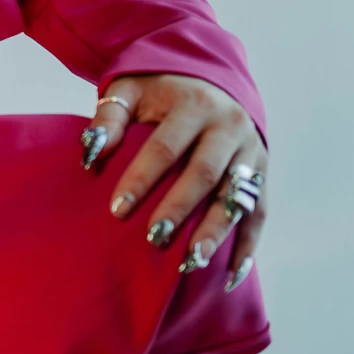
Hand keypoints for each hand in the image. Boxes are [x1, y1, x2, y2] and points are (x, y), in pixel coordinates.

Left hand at [80, 74, 267, 288]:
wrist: (209, 80)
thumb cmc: (160, 92)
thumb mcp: (130, 91)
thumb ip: (109, 118)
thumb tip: (90, 153)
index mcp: (194, 106)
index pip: (165, 147)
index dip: (142, 179)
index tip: (117, 210)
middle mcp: (228, 127)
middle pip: (204, 174)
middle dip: (179, 208)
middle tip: (154, 239)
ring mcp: (250, 151)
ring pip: (236, 197)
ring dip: (215, 232)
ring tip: (191, 261)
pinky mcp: (262, 172)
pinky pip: (260, 212)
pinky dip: (247, 245)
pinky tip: (230, 274)